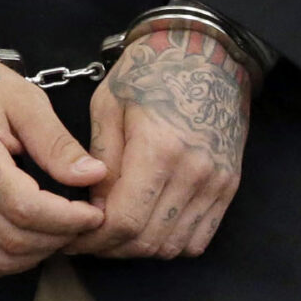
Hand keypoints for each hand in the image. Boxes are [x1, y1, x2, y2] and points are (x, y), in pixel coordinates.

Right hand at [0, 52, 107, 276]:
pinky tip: (34, 236)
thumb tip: (95, 176)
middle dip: (59, 238)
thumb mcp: (23, 100)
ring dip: (39, 254)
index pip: (25, 208)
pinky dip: (14, 259)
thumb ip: (57, 143)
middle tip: (85, 221)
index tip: (95, 213)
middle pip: (14, 240)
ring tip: (63, 229)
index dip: (67, 219)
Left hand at [68, 24, 249, 258]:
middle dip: (110, 248)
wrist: (206, 52)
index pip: (124, 220)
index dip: (92, 237)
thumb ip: (100, 158)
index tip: (71, 235)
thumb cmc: (151, 71)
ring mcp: (216, 182)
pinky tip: (149, 226)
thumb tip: (91, 205)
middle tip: (86, 238)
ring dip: (140, 249)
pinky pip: (199, 239)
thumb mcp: (109, 103)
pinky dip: (171, 243)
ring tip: (114, 233)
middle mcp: (193, 172)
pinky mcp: (229, 186)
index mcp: (158, 148)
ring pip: (172, 246)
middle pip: (147, 241)